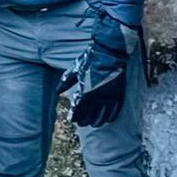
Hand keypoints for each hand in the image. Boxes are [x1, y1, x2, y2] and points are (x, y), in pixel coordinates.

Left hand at [64, 12, 131, 126]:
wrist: (110, 52)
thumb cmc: (92, 59)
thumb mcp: (76, 69)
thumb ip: (66, 81)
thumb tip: (58, 92)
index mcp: (85, 90)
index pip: (78, 110)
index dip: (75, 116)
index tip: (72, 119)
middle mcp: (97, 97)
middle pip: (89, 116)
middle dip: (84, 121)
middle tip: (81, 123)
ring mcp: (109, 97)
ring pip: (102, 117)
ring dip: (96, 122)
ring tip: (93, 123)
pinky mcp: (118, 96)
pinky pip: (114, 112)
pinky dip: (109, 118)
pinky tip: (106, 119)